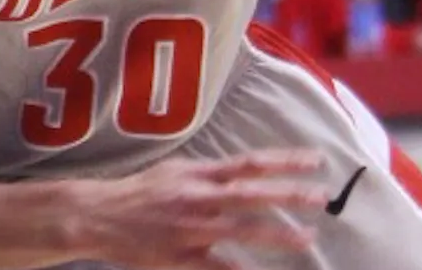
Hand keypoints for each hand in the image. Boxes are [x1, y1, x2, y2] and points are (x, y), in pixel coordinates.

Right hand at [74, 150, 327, 269]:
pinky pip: (217, 267)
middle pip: (252, 194)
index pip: (250, 163)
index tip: (315, 161)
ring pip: (241, 230)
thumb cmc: (141, 191)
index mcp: (200, 174)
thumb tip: (245, 170)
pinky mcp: (180, 258)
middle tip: (323, 197)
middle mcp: (199, 198)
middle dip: (289, 194)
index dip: (284, 161)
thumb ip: (211, 172)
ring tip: (308, 238)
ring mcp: (191, 229)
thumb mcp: (177, 170)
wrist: (99, 216)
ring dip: (277, 234)